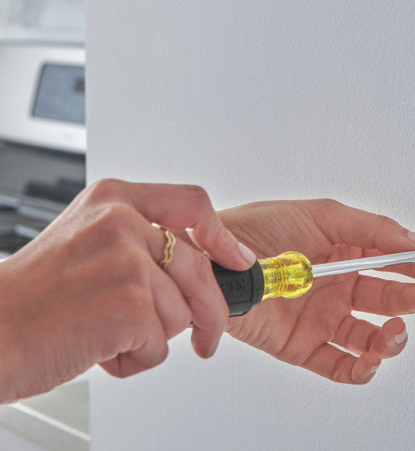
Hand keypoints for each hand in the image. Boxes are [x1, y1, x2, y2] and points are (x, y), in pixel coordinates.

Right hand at [0, 179, 254, 401]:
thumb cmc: (34, 296)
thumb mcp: (87, 242)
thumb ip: (140, 243)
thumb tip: (198, 267)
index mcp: (114, 200)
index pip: (192, 203)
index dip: (222, 235)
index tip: (237, 258)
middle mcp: (122, 222)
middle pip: (200, 268)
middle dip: (210, 311)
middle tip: (207, 337)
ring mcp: (126, 261)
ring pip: (181, 311)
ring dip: (152, 337)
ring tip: (106, 334)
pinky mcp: (128, 304)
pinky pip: (161, 344)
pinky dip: (136, 359)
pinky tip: (100, 350)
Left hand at [218, 199, 414, 384]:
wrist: (213, 260)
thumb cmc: (257, 228)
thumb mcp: (322, 215)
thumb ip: (372, 229)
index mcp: (342, 251)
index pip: (390, 262)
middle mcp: (335, 285)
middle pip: (384, 300)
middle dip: (407, 300)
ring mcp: (320, 317)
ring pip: (368, 337)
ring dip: (389, 339)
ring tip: (393, 331)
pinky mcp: (302, 346)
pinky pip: (338, 364)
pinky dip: (359, 370)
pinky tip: (369, 360)